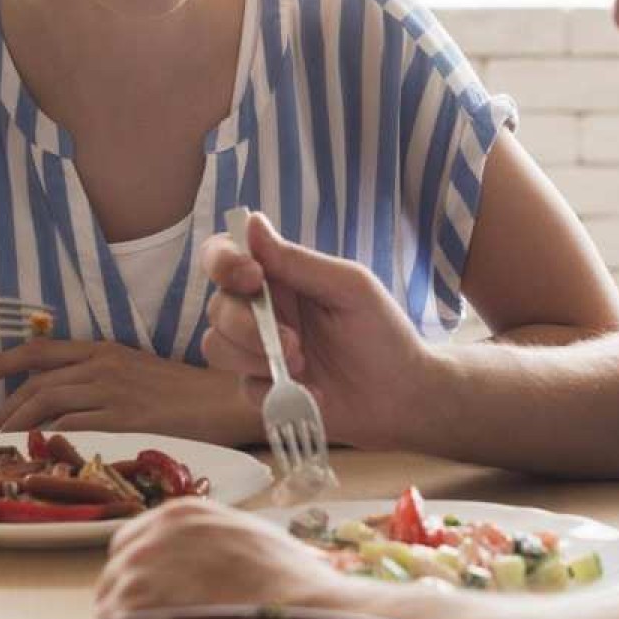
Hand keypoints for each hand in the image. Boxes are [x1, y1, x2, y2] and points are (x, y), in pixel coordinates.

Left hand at [0, 338, 249, 439]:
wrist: (227, 400)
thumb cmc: (187, 393)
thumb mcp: (138, 373)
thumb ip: (102, 380)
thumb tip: (68, 402)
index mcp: (104, 351)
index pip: (40, 351)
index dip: (0, 362)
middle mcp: (103, 365)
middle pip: (35, 381)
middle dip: (2, 406)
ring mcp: (112, 390)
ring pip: (46, 402)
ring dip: (16, 425)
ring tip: (0, 446)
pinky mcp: (124, 417)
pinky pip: (72, 426)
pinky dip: (46, 438)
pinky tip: (34, 452)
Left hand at [94, 499, 357, 617]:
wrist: (305, 606)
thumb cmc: (294, 580)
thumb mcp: (252, 539)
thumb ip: (216, 544)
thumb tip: (213, 568)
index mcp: (181, 513)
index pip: (132, 542)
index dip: (141, 574)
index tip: (153, 597)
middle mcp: (153, 534)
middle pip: (117, 573)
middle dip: (131, 602)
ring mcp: (140, 569)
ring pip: (110, 605)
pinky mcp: (134, 605)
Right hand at [200, 213, 434, 449]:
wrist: (402, 395)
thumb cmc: (382, 332)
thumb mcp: (348, 288)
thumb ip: (297, 261)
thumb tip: (251, 223)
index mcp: (279, 276)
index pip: (225, 255)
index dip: (224, 261)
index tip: (252, 277)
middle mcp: (262, 310)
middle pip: (218, 306)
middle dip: (246, 325)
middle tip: (293, 342)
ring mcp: (259, 351)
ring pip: (216, 346)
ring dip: (256, 357)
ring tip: (304, 367)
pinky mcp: (263, 389)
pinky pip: (244, 387)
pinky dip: (276, 392)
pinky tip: (314, 394)